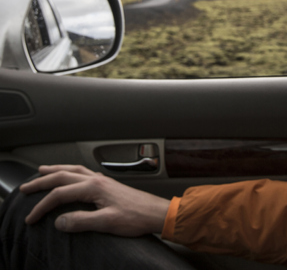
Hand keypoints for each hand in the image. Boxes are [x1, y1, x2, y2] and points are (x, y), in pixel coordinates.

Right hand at [20, 164, 170, 235]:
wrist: (155, 212)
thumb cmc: (135, 217)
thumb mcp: (107, 222)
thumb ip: (81, 221)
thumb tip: (59, 221)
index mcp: (95, 187)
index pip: (60, 194)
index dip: (42, 206)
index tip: (30, 218)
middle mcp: (97, 179)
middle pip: (64, 175)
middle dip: (42, 181)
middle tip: (25, 187)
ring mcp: (103, 180)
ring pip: (74, 170)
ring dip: (56, 170)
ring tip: (42, 171)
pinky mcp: (108, 184)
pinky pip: (83, 173)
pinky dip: (71, 172)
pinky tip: (70, 175)